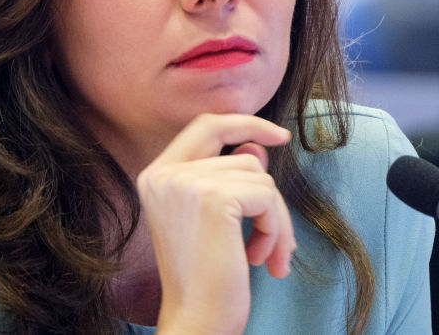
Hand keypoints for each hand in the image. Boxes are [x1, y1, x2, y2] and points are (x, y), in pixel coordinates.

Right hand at [137, 113, 294, 334]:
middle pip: (242, 156)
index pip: (204, 126)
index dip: (243, 123)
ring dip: (274, 220)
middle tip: (282, 236)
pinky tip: (259, 259)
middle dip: (268, 197)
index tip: (278, 136)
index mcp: (156, 176)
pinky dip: (275, 229)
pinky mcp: (214, 198)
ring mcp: (187, 183)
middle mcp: (164, 174)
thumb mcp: (213, 219)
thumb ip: (229, 176)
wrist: (196, 322)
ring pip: (260, 177)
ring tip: (263, 256)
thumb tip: (258, 147)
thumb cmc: (205, 279)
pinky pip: (267, 196)